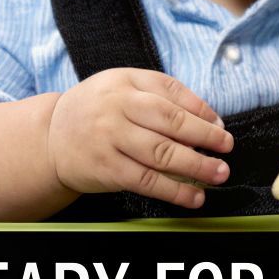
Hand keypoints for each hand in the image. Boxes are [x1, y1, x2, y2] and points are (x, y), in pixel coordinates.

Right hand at [46, 68, 234, 208]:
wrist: (50, 138)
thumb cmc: (96, 111)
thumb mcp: (122, 88)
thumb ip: (161, 94)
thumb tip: (209, 117)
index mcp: (124, 82)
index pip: (170, 91)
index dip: (201, 109)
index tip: (220, 124)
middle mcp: (116, 107)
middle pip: (171, 121)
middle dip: (206, 136)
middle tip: (227, 147)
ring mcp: (111, 139)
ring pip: (163, 153)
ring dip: (197, 166)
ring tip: (219, 173)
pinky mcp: (108, 169)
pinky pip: (148, 181)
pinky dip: (176, 191)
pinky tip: (194, 196)